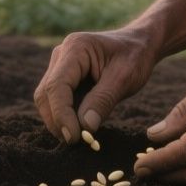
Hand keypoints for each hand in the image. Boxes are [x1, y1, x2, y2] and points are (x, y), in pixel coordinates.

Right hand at [34, 29, 156, 143]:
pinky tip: (80, 128)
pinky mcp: (64, 77)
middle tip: (76, 142)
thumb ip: (103, 101)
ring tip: (80, 137)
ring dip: (59, 121)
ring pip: (47, 99)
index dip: (61, 115)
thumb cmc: (135, 56)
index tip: (74, 137)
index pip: (57, 86)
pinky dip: (66, 117)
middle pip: (46, 94)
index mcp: (76, 48)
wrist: (139, 44)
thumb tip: (85, 128)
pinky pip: (57, 100)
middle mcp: (61, 55)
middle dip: (57, 121)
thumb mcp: (125, 78)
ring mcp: (60, 66)